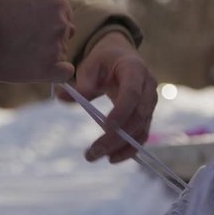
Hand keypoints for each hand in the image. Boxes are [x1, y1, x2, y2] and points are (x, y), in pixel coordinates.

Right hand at [0, 0, 75, 82]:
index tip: (33, 29)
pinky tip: (44, 71)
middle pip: (65, 36)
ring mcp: (58, 46)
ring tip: (21, 54)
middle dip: (49, 40)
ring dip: (46, 56)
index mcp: (58, 2)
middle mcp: (63, 23)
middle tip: (26, 43)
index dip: (49, 25)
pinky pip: (66, 73)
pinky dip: (58, 73)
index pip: (65, 17)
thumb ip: (42, 8)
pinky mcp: (50, 67)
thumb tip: (49, 20)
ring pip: (61, 54)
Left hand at [58, 32, 157, 163]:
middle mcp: (148, 88)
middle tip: (93, 151)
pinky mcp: (146, 116)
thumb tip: (63, 98)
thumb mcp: (90, 64)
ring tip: (95, 156)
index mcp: (135, 70)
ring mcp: (150, 103)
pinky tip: (111, 158)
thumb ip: (80, 81)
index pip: (132, 94)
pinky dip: (128, 149)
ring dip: (120, 147)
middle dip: (116, 137)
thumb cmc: (104, 60)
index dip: (121, 111)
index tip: (105, 127)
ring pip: (141, 130)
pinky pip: (141, 136)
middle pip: (138, 117)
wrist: (122, 56)